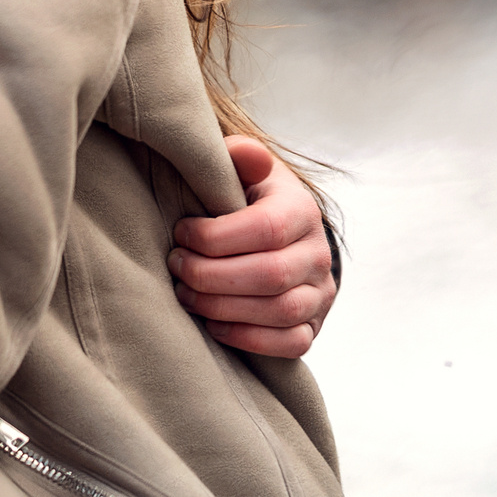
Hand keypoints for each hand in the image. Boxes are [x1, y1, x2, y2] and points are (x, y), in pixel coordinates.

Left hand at [170, 135, 336, 357]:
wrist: (275, 232)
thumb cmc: (244, 197)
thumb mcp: (240, 170)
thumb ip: (239, 157)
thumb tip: (247, 152)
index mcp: (301, 210)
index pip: (265, 229)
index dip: (215, 236)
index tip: (180, 233)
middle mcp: (318, 254)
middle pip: (270, 274)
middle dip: (211, 275)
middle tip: (175, 266)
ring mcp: (320, 294)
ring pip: (280, 312)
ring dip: (222, 307)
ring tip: (185, 293)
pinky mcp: (312, 326)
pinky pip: (291, 344)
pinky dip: (248, 339)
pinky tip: (212, 323)